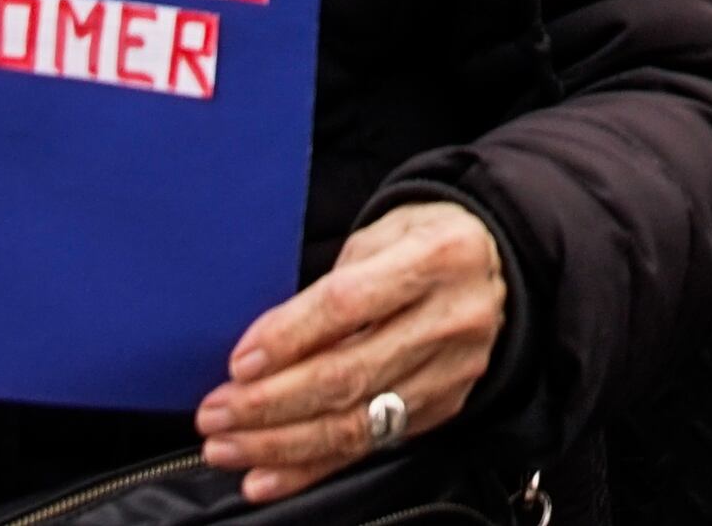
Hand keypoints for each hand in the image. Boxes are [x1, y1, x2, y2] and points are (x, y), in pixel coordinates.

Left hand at [194, 198, 506, 498]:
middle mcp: (452, 318)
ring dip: (281, 443)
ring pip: (356, 422)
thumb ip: (333, 285)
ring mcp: (452, 371)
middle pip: (349, 374)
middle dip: (270, 403)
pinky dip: (312, 467)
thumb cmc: (423, 241)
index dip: (289, 337)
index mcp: (436, 257)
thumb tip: (265, 348)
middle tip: (216, 415)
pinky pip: (370, 447)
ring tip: (227, 448)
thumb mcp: (382, 234)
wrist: (494, 265)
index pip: (349, 304)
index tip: (239, 364)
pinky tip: (267, 477)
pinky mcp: (445, 407)